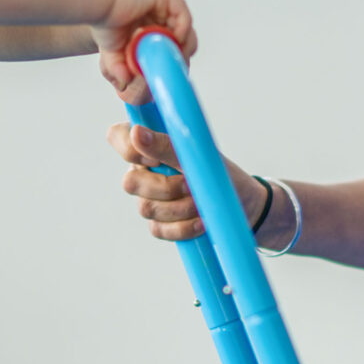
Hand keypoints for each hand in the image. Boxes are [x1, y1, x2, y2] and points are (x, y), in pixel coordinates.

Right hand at [91, 0, 196, 102]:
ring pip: (186, 26)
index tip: (170, 71)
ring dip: (184, 43)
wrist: (98, 10)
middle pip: (185, 35)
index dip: (175, 58)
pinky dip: (183, 29)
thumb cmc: (105, 27)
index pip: (174, 44)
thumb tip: (124, 82)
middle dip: (181, 53)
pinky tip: (174, 41)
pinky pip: (183, 14)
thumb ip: (120, 70)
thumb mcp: (114, 57)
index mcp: (152, 25)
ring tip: (172, 55)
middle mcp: (160, 13)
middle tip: (173, 65)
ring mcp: (163, 3)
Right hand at [107, 122, 258, 241]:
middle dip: (165, 188)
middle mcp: (145, 171)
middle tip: (190, 185)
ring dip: (180, 208)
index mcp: (151, 146)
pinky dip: (183, 227)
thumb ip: (166, 146)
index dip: (129, 150)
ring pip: (145, 208)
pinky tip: (201, 222)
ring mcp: (150, 199)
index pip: (118, 136)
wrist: (245, 205)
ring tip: (202, 203)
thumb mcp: (199, 156)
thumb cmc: (222, 174)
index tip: (156, 160)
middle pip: (130, 183)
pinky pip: (158, 229)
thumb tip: (137, 133)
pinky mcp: (160, 223)